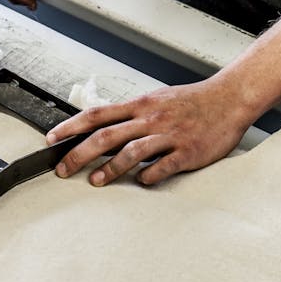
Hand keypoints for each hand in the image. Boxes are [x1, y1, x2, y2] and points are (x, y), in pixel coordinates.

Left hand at [45, 78, 251, 185]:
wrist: (228, 99)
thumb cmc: (191, 102)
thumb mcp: (156, 100)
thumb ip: (131, 115)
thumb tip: (103, 127)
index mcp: (140, 106)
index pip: (97, 114)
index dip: (71, 126)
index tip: (51, 139)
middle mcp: (150, 119)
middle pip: (106, 135)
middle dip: (80, 153)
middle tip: (63, 169)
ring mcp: (169, 135)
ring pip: (132, 151)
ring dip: (110, 167)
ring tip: (95, 181)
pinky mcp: (189, 151)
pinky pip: (165, 165)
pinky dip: (151, 174)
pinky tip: (142, 182)